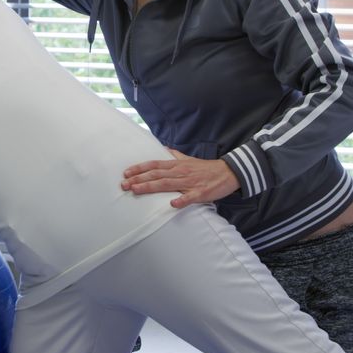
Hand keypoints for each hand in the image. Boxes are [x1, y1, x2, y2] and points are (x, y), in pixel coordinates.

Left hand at [121, 149, 240, 207]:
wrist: (228, 172)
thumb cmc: (206, 168)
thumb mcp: (188, 159)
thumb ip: (174, 155)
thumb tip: (163, 149)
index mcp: (177, 165)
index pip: (154, 165)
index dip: (140, 168)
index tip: (126, 173)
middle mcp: (181, 172)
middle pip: (157, 174)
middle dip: (139, 179)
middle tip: (124, 184)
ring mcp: (190, 183)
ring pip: (168, 184)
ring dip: (151, 187)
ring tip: (136, 190)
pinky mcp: (201, 193)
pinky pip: (190, 197)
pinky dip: (181, 200)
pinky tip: (172, 203)